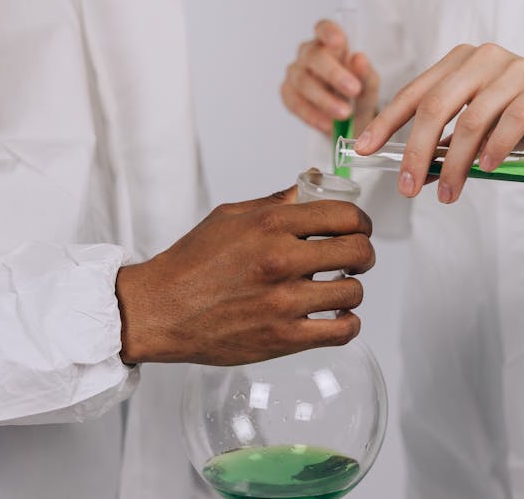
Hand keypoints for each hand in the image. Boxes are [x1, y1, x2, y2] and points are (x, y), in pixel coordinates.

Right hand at [116, 185, 375, 365]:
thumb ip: (275, 203)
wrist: (161, 309)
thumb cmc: (191, 263)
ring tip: (337, 289)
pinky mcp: (283, 337)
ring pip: (353, 292)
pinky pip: (342, 331)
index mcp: (271, 224)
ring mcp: (284, 301)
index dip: (360, 222)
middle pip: (358, 251)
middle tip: (353, 259)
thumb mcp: (229, 217)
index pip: (345, 216)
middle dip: (362, 253)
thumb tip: (309, 185)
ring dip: (351, 289)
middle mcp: (281, 259)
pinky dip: (347, 324)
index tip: (357, 229)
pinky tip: (336, 317)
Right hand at [281, 19, 379, 134]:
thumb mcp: (368, 85)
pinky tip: (327, 124)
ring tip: (344, 114)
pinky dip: (312, 115)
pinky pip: (296, 103)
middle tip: (354, 90)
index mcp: (329, 42)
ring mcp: (296, 73)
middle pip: (313, 57)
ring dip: (324, 99)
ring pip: (303, 82)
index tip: (339, 42)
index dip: (329, 33)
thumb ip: (365, 73)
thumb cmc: (356, 96)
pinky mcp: (288, 94)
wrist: (347, 123)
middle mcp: (309, 54)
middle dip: (333, 74)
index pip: (324, 28)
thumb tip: (358, 59)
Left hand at [355, 43, 523, 202]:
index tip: (364, 150)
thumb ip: (446, 148)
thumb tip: (415, 176)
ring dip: (456, 164)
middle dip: (416, 152)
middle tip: (408, 189)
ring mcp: (514, 67)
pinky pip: (513, 118)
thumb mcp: (477, 133)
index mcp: (457, 65)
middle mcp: (481, 59)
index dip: (385, 123)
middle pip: (435, 107)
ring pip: (472, 119)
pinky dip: (496, 147)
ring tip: (451, 194)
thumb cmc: (523, 118)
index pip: (413, 94)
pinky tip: (487, 169)